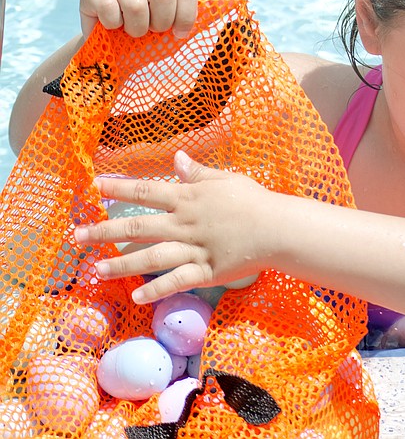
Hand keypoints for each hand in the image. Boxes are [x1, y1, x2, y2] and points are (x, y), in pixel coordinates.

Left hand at [75, 151, 268, 303]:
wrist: (278, 228)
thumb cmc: (254, 201)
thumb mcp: (226, 179)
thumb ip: (198, 172)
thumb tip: (176, 158)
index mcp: (188, 198)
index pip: (146, 191)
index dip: (119, 188)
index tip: (94, 187)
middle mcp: (184, 223)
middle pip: (138, 226)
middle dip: (105, 231)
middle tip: (77, 236)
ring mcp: (194, 249)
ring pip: (151, 256)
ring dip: (121, 263)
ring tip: (96, 269)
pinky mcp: (206, 270)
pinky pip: (177, 280)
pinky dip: (157, 289)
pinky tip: (137, 295)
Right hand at [79, 0, 198, 39]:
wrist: (113, 46)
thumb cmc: (151, 33)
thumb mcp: (177, 24)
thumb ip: (199, 13)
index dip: (184, 16)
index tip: (178, 32)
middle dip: (160, 23)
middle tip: (153, 30)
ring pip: (136, 4)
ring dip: (137, 28)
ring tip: (133, 29)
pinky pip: (109, 8)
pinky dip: (114, 26)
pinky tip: (113, 25)